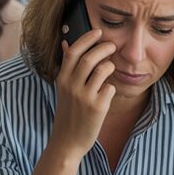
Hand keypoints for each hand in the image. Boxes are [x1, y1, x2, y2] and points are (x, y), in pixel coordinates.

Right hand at [49, 29, 115, 159]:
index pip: (72, 51)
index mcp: (61, 79)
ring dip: (110, 66)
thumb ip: (66, 67)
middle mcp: (71, 86)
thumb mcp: (62, 89)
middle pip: (89, 58)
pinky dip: (111, 87)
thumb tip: (65, 43)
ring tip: (111, 68)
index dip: (87, 39)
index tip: (98, 32)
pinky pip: (110, 88)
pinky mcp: (97, 108)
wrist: (67, 142)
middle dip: (103, 48)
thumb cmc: (67, 113)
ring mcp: (84, 97)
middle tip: (112, 46)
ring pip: (102, 70)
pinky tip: (107, 92)